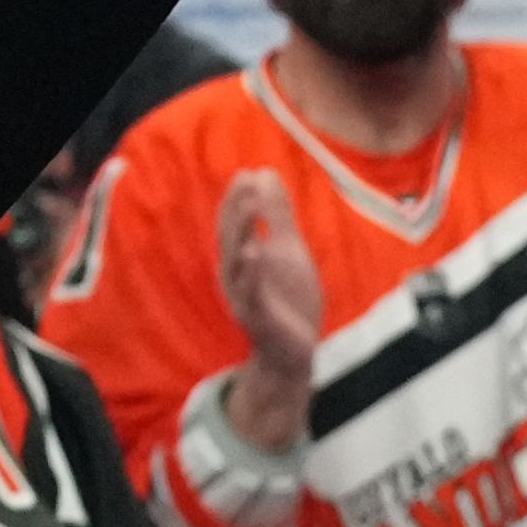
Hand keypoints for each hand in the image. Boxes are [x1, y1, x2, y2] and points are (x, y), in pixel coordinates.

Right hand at [209, 167, 326, 451]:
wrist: (296, 353)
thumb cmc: (289, 299)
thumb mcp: (289, 250)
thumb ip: (278, 214)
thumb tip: (264, 173)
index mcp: (242, 259)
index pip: (233, 224)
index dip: (237, 199)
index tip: (247, 173)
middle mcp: (235, 277)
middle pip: (230, 239)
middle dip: (238, 211)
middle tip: (247, 183)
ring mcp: (244, 298)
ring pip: (236, 264)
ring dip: (242, 236)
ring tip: (252, 210)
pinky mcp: (259, 319)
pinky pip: (251, 294)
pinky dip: (253, 273)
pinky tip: (258, 252)